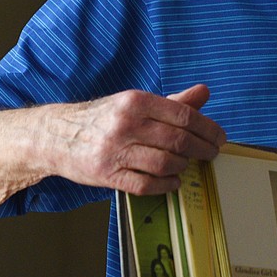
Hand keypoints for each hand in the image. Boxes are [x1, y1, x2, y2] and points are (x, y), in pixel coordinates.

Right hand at [42, 84, 226, 195]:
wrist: (56, 135)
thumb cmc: (104, 118)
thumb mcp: (136, 103)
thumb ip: (172, 102)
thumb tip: (204, 92)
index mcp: (135, 102)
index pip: (183, 116)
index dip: (208, 129)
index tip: (220, 138)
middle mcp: (125, 124)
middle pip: (178, 141)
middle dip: (202, 150)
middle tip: (211, 154)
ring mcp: (114, 151)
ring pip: (164, 163)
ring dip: (183, 166)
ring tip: (187, 164)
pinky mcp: (106, 175)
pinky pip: (146, 184)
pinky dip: (166, 184)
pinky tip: (173, 180)